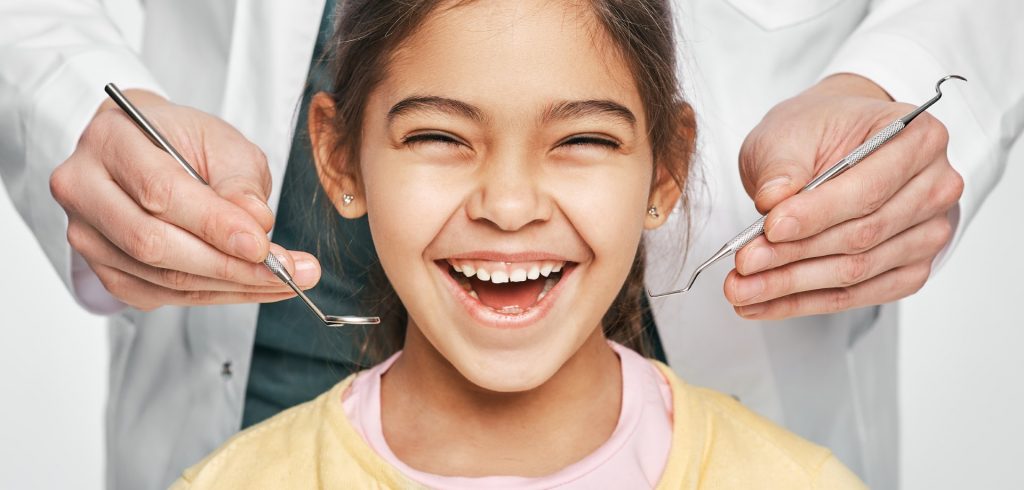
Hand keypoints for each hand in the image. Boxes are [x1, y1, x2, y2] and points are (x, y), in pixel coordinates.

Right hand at [50, 90, 320, 309]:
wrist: (145, 150)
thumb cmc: (181, 140)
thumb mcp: (220, 141)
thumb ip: (239, 180)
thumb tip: (257, 223)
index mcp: (110, 141)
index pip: (160, 192)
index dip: (214, 224)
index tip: (262, 244)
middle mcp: (85, 190)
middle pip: (153, 243)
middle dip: (228, 265)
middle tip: (286, 271)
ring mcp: (88, 235)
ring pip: (159, 276)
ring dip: (230, 286)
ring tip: (284, 281)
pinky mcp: (104, 269)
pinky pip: (161, 295)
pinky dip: (214, 295)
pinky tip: (253, 287)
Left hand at [725, 74, 963, 319]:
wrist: (830, 145)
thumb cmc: (819, 132)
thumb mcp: (788, 133)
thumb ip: (782, 166)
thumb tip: (773, 200)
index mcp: (918, 140)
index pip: (868, 190)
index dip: (817, 214)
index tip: (771, 228)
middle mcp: (934, 188)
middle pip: (863, 236)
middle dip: (795, 255)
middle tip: (745, 264)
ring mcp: (927, 233)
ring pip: (857, 272)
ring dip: (793, 286)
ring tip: (743, 289)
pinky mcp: (909, 269)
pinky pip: (856, 296)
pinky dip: (805, 302)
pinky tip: (765, 303)